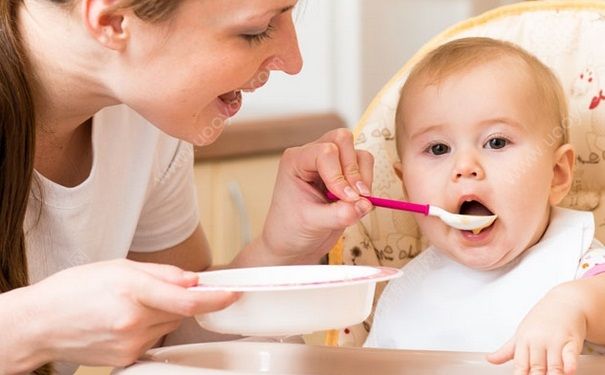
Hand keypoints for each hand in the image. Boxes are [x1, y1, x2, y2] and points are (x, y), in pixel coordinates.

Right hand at [17, 259, 237, 368]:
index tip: (232, 293)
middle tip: (152, 290)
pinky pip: (153, 339)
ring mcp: (131, 344)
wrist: (40, 325)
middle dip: (178, 299)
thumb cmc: (73, 291)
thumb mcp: (117, 267)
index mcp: (132, 291)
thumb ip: (162, 273)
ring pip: (168, 325)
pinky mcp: (128, 358)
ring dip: (161, 313)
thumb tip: (193, 279)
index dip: (216, 298)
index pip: (188, 300)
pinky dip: (148, 327)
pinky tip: (124, 320)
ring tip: (129, 304)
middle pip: (180, 311)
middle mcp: (133, 321)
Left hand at [252, 128, 373, 264]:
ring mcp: (330, 164)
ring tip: (356, 201)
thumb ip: (340, 214)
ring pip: (357, 153)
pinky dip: (367, 183)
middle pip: (343, 140)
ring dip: (363, 177)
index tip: (346, 199)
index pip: (325, 152)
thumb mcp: (312, 224)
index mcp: (296, 161)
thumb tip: (365, 204)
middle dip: (353, 170)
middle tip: (356, 197)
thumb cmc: (290, 230)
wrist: (292, 245)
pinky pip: (364, 167)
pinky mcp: (345, 175)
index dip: (339, 175)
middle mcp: (312, 156)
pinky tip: (357, 203)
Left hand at [487, 283, 586, 374]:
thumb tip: (489, 359)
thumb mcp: (521, 333)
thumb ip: (507, 351)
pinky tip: (569, 370)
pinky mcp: (572, 340)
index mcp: (523, 341)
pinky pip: (570, 354)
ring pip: (553, 364)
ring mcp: (555, 340)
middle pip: (536, 366)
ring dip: (552, 374)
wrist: (564, 301)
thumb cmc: (541, 320)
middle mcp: (538, 341)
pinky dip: (570, 363)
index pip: (520, 364)